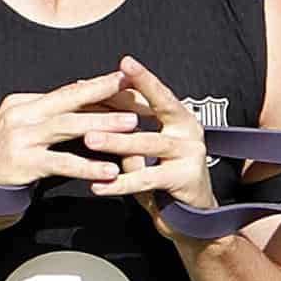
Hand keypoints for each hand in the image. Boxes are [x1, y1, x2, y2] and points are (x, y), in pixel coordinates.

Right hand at [0, 70, 137, 233]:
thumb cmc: (9, 170)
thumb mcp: (31, 137)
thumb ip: (56, 120)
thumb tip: (92, 102)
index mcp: (22, 103)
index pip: (68, 91)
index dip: (100, 87)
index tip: (129, 81)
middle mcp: (18, 115)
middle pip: (70, 100)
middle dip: (106, 94)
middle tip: (137, 93)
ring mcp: (18, 138)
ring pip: (68, 126)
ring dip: (103, 125)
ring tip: (132, 127)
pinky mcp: (20, 163)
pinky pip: (62, 163)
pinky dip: (88, 166)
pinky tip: (110, 172)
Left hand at [83, 56, 216, 237]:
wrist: (191, 219)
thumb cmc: (163, 178)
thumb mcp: (144, 149)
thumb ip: (126, 129)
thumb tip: (94, 101)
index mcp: (180, 119)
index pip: (157, 94)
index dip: (141, 78)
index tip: (124, 62)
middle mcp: (189, 131)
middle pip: (160, 108)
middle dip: (134, 94)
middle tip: (109, 84)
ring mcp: (190, 154)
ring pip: (148, 144)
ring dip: (116, 142)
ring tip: (89, 140)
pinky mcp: (186, 178)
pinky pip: (148, 179)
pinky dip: (120, 183)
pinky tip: (99, 186)